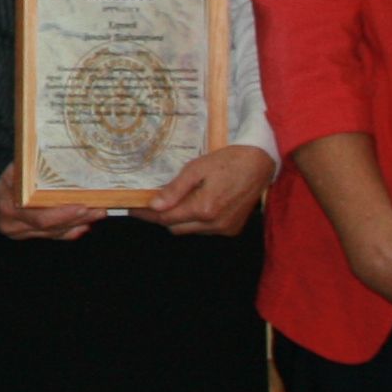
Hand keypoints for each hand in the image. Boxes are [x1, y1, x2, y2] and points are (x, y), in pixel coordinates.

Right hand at [0, 162, 97, 243]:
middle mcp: (10, 222)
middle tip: (102, 208)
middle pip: (51, 227)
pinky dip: (66, 231)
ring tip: (97, 213)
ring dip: (76, 224)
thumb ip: (27, 163)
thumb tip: (53, 150)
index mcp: (7, 205)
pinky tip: (81, 226)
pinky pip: (46, 235)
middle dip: (79, 218)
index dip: (65, 213)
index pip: (41, 217)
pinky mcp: (18, 232)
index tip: (85, 205)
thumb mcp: (7, 163)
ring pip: (51, 233)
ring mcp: (14, 230)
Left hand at [139, 144, 275, 238]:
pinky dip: (196, 221)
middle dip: (161, 217)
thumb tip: (154, 205)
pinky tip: (196, 204)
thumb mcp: (196, 169)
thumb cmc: (227, 161)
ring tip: (175, 201)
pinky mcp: (233, 229)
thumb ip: (175, 190)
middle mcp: (214, 224)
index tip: (132, 208)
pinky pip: (205, 230)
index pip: (165, 218)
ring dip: (179, 219)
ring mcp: (225, 228)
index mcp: (204, 208)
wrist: (259, 164)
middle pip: (175, 227)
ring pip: (190, 230)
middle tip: (150, 202)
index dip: (146, 214)